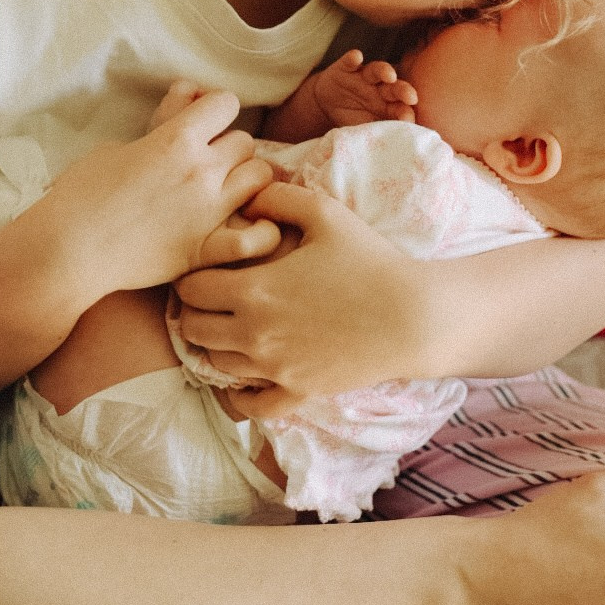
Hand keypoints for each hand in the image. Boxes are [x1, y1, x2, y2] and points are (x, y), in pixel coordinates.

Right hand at [50, 89, 276, 299]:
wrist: (67, 250)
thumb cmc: (81, 194)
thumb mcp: (117, 146)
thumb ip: (161, 122)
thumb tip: (188, 95)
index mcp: (176, 139)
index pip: (225, 103)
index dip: (214, 110)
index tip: (202, 122)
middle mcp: (201, 170)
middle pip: (245, 140)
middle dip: (228, 146)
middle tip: (208, 161)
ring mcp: (210, 211)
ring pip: (260, 177)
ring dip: (246, 178)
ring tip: (227, 189)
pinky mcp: (207, 249)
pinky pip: (258, 236)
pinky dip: (261, 229)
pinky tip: (250, 224)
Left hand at [174, 179, 424, 414]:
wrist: (414, 316)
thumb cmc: (370, 260)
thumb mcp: (325, 212)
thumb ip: (279, 197)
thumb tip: (248, 198)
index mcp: (254, 289)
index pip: (190, 288)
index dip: (192, 275)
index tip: (206, 268)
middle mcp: (254, 334)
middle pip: (192, 328)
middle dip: (194, 310)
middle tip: (211, 298)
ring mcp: (274, 368)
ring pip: (214, 363)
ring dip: (214, 344)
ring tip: (230, 327)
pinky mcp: (298, 392)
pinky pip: (252, 406)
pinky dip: (242, 393)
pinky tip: (250, 374)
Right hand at [311, 49, 416, 126]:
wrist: (325, 107)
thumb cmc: (352, 119)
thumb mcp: (364, 130)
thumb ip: (379, 134)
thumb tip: (394, 146)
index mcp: (388, 107)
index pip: (401, 108)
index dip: (405, 113)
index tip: (409, 119)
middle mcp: (379, 90)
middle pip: (395, 88)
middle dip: (403, 91)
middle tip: (411, 97)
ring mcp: (363, 77)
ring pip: (377, 70)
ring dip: (384, 71)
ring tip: (389, 75)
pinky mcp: (345, 69)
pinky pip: (350, 61)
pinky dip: (353, 58)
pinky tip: (356, 57)